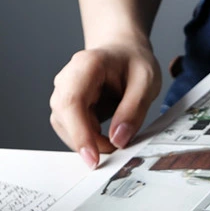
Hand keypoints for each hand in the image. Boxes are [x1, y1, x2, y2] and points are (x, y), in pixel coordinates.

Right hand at [49, 41, 160, 167]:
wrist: (123, 52)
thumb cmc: (133, 63)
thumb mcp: (146, 82)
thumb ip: (134, 110)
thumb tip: (118, 140)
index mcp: (87, 65)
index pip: (72, 102)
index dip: (79, 133)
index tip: (93, 158)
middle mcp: (68, 78)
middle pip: (63, 117)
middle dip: (86, 142)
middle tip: (115, 152)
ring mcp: (64, 93)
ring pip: (64, 127)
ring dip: (88, 142)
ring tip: (115, 140)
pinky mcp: (67, 108)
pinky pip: (71, 131)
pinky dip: (89, 141)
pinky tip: (106, 138)